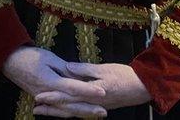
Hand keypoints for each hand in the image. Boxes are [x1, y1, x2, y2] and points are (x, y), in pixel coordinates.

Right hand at [2, 47, 107, 116]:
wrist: (9, 61)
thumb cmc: (29, 56)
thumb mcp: (48, 57)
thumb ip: (64, 68)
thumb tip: (78, 75)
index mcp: (50, 81)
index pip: (73, 87)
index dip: (88, 90)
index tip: (103, 92)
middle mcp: (47, 93)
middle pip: (70, 104)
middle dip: (88, 108)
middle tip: (104, 111)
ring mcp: (43, 97)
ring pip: (64, 110)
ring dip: (81, 113)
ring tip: (95, 114)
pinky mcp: (41, 98)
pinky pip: (57, 109)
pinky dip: (68, 113)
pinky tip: (77, 115)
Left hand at [34, 62, 150, 110]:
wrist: (143, 87)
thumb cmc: (125, 76)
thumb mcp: (104, 69)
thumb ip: (85, 69)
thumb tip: (67, 67)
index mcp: (92, 92)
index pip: (69, 95)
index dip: (53, 95)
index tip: (39, 95)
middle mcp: (92, 103)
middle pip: (68, 106)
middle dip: (51, 108)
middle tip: (35, 107)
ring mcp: (96, 107)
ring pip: (73, 111)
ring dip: (58, 111)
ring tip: (43, 110)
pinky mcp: (99, 107)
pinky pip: (81, 111)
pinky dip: (70, 111)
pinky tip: (62, 111)